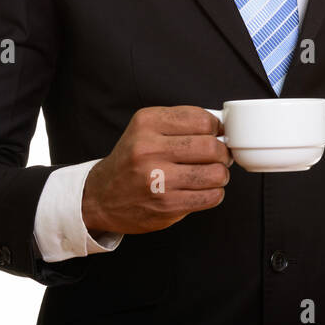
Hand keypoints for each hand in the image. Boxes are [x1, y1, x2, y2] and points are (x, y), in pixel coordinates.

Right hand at [82, 106, 232, 235]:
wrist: (101, 197)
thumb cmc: (132, 160)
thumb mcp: (146, 129)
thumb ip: (181, 123)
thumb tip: (224, 127)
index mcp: (147, 123)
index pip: (202, 120)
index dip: (216, 128)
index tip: (216, 135)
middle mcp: (149, 149)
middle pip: (212, 147)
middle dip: (223, 152)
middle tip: (219, 156)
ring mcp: (157, 179)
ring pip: (215, 173)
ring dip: (220, 174)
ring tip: (211, 174)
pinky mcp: (166, 205)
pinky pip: (211, 197)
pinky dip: (214, 193)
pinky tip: (203, 190)